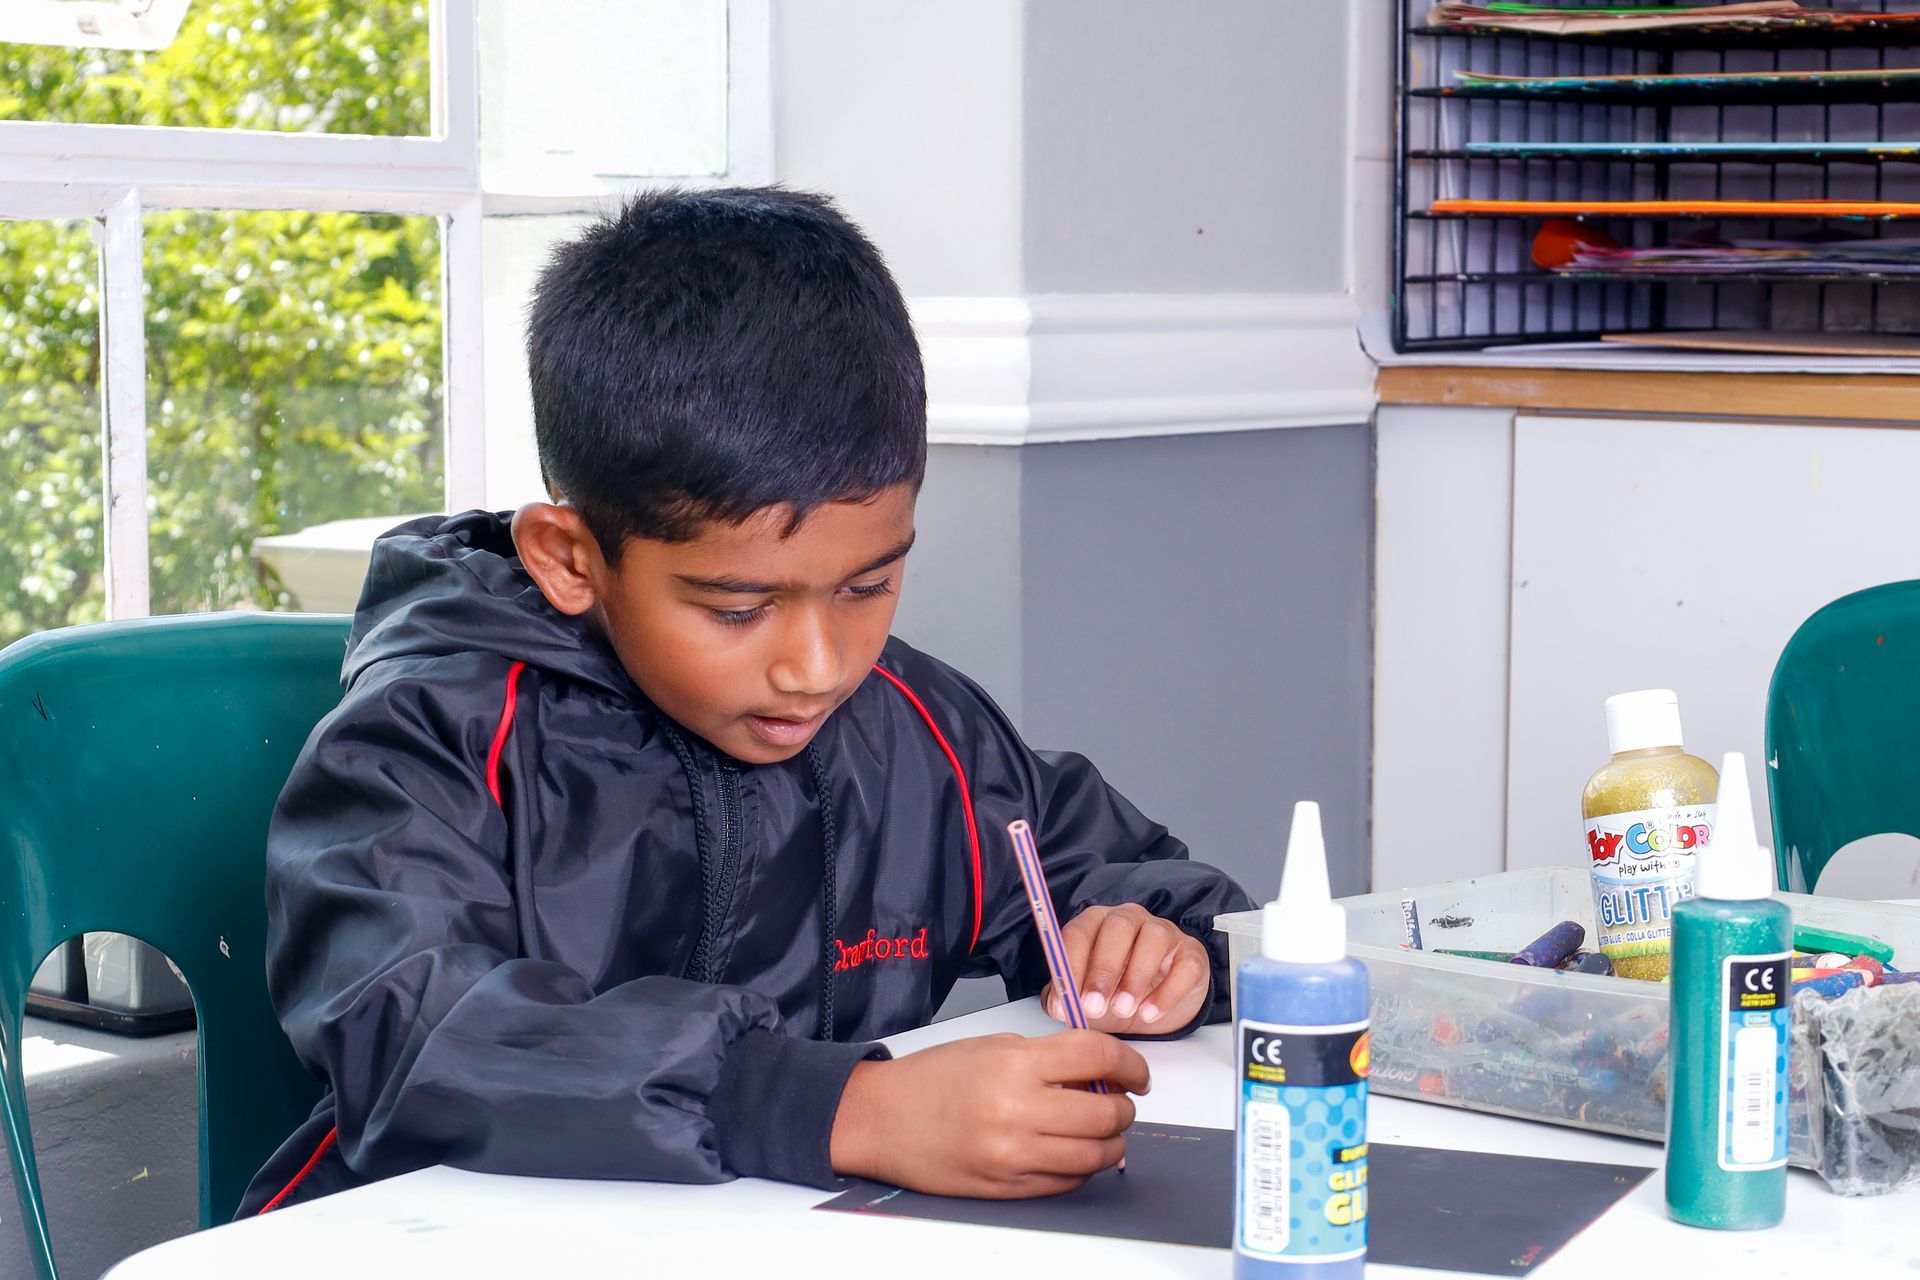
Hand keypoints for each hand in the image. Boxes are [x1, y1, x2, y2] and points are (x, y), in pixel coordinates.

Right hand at [829, 1030, 1146, 1197]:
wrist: (881, 1119)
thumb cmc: (932, 1078)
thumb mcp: (993, 1046)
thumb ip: (1048, 1058)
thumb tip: (1099, 1074)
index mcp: (1015, 1063)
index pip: (1099, 1057)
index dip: (1132, 1063)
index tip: (1137, 1073)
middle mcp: (1018, 1109)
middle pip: (1106, 1111)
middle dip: (1125, 1106)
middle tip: (1121, 1101)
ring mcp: (1013, 1154)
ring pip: (1095, 1155)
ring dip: (1112, 1142)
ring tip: (1104, 1131)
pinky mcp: (1007, 1187)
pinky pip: (1067, 1182)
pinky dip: (1082, 1168)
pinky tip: (1073, 1152)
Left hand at [1043, 903, 1210, 1033]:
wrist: (1158, 1002)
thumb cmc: (1115, 992)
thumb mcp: (1086, 995)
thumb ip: (1068, 997)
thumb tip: (1059, 1005)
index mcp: (1096, 923)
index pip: (1079, 932)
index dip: (1070, 964)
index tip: (1066, 997)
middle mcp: (1129, 919)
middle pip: (1117, 928)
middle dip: (1103, 969)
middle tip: (1094, 1006)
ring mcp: (1164, 932)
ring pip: (1153, 939)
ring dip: (1135, 977)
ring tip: (1124, 1010)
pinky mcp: (1191, 953)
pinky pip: (1184, 966)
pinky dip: (1167, 992)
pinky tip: (1150, 1014)